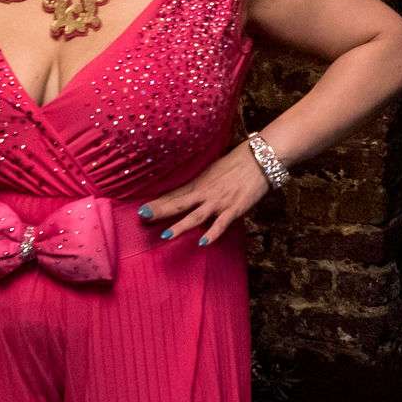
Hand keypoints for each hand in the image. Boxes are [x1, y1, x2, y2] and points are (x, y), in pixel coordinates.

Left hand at [140, 141, 271, 245]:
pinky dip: (212, 233)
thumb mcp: (214, 170)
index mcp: (200, 182)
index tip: (140, 209)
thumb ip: (201, 183)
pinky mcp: (234, 209)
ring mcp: (219, 202)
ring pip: (196, 216)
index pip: (175, 194)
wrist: (261, 159)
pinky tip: (203, 242)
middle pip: (179, 203)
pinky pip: (221, 223)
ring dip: (180, 225)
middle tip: (143, 215)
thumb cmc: (238, 163)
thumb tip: (189, 192)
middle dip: (160, 210)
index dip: (158, 202)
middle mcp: (206, 192)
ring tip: (165, 235)